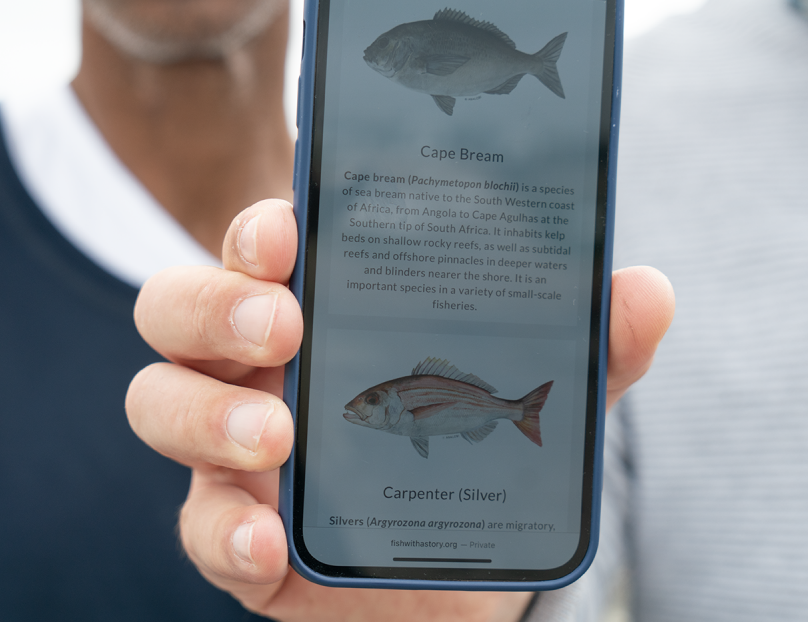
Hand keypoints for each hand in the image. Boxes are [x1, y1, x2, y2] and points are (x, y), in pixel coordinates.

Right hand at [125, 199, 673, 621]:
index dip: (262, 228)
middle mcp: (257, 363)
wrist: (455, 580)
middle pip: (177, 304)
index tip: (291, 229)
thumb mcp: (531, 396)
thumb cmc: (467, 455)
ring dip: (207, 412)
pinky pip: (198, 525)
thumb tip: (647, 290)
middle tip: (283, 321)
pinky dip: (223, 531)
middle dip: (214, 300)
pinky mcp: (236, 532)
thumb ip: (585, 349)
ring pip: (160, 402)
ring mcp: (234, 448)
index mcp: (317, 306)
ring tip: (279, 434)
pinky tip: (268, 543)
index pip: (264, 244)